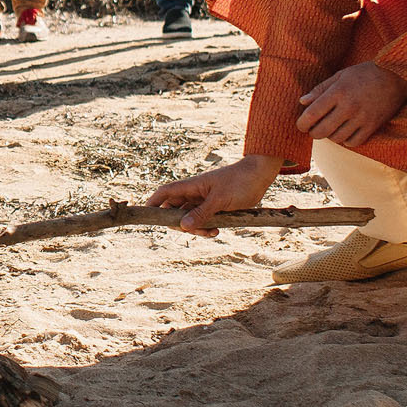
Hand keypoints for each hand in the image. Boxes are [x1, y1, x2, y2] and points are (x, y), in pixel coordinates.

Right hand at [147, 154, 281, 234]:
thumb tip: (182, 226)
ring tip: (212, 231)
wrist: (260, 175)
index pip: (165, 193)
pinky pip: (203, 220)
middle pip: (175, 210)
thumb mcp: (220, 199)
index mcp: (191, 186)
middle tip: (193, 230)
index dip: (153, 203)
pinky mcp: (215, 207)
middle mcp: (195, 193)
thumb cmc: (240, 181)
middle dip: (179, 224)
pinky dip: (206, 227)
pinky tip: (217, 230)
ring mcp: (204, 201)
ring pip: (189, 218)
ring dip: (196, 228)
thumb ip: (201, 213)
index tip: (146, 216)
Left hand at [295, 63, 406, 146]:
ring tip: (331, 128)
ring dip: (330, 136)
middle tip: (313, 129)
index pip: (312, 114)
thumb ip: (320, 89)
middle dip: (313, 133)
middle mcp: (349, 107)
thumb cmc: (365, 73)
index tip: (301, 125)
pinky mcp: (373, 126)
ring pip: (337, 139)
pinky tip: (345, 132)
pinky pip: (353, 143)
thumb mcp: (340, 75)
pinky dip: (346, 141)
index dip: (302, 123)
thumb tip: (302, 102)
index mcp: (338, 92)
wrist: (396, 76)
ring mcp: (362, 118)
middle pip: (322, 131)